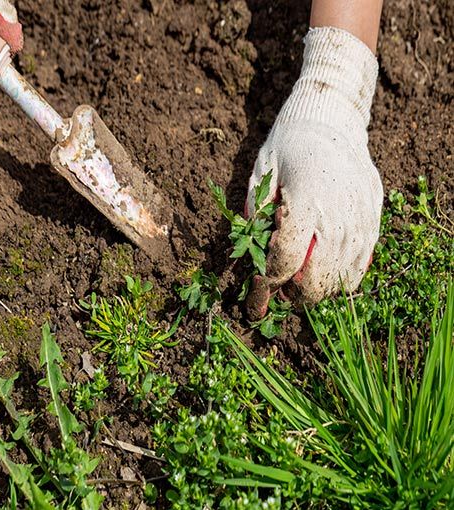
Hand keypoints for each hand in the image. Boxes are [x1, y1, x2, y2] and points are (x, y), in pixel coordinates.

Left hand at [246, 27, 383, 319]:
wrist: (332, 117)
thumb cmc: (289, 143)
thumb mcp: (260, 173)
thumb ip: (255, 216)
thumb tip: (251, 257)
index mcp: (305, 201)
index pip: (284, 262)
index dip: (265, 287)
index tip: (254, 298)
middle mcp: (337, 215)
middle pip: (317, 281)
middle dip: (293, 296)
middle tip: (278, 291)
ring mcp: (360, 219)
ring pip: (342, 279)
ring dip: (316, 290)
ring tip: (299, 282)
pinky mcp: (373, 219)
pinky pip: (361, 265)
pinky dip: (341, 278)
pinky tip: (323, 271)